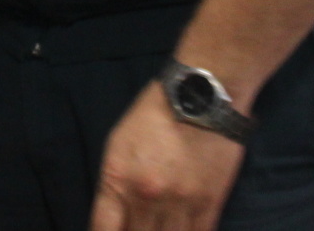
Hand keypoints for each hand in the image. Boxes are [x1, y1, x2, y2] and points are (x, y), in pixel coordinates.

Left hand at [88, 80, 245, 230]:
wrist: (201, 97)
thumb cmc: (153, 116)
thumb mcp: (118, 145)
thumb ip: (113, 186)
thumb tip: (114, 222)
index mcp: (119, 180)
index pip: (103, 230)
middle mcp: (147, 198)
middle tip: (136, 229)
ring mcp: (180, 204)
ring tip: (157, 230)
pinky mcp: (209, 205)